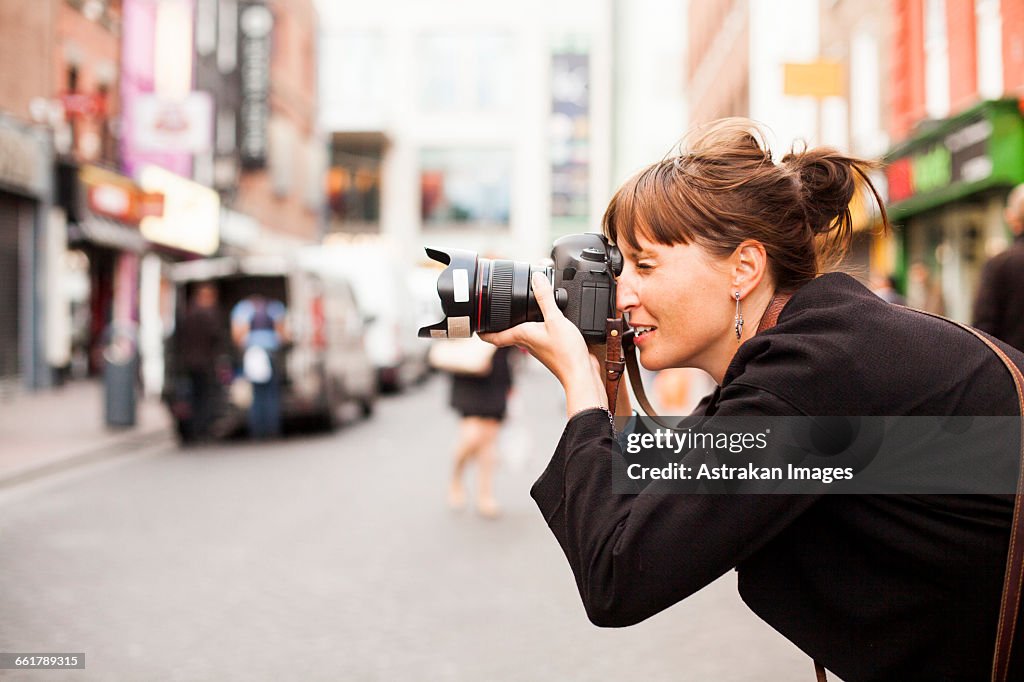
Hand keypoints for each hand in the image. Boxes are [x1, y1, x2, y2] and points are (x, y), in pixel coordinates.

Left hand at [480, 272, 606, 414]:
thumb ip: (545, 298)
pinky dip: (536, 326)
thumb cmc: (566, 353)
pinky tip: (544, 319)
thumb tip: (536, 279)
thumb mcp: (555, 320)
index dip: (482, 331)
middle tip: (493, 311)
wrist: (580, 374)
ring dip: (517, 323)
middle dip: (499, 323)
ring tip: (516, 311)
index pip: (493, 336)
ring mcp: (538, 346)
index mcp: (522, 335)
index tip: (475, 324)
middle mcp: (527, 342)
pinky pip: (537, 335)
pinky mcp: (550, 348)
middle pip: (506, 333)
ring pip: (521, 334)